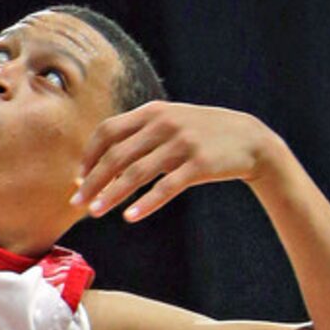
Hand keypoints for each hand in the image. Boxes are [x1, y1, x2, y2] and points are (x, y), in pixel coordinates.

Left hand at [73, 100, 276, 221]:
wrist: (251, 139)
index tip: (78, 178)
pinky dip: (146, 203)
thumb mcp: (170, 122)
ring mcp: (182, 143)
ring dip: (112, 194)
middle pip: (116, 154)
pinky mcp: (200, 164)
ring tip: (95, 212)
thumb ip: (139, 135)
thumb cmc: (201, 135)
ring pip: (136, 172)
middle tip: (77, 202)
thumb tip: (102, 165)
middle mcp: (163, 124)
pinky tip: (131, 217)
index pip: (107, 131)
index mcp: (151, 112)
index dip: (89, 155)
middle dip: (93, 180)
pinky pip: (166, 187)